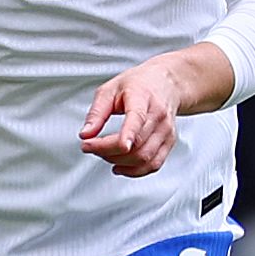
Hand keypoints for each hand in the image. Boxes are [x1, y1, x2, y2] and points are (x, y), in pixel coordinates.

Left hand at [79, 57, 187, 177]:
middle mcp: (158, 116)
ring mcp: (166, 131)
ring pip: (144, 158)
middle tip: (91, 147)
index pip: (137, 119)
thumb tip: (85, 134)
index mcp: (142, 98)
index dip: (128, 135)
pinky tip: (120, 166)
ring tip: (104, 154)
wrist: (166, 84)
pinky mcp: (169, 142)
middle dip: (108, 151)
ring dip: (119, 162)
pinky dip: (135, 171)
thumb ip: (96, 113)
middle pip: (136, 144)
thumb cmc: (139, 84)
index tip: (118, 146)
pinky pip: (153, 164)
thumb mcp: (109, 90)